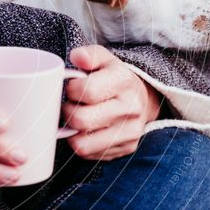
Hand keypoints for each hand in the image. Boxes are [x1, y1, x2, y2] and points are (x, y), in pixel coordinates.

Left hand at [62, 45, 162, 160]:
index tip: (72, 89)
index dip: (71, 91)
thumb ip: (88, 55)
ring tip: (76, 119)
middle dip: (68, 112)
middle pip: (82, 120)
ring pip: (83, 144)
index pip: (87, 91)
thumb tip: (77, 57)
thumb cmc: (113, 78)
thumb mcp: (103, 60)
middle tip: (70, 106)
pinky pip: (90, 154)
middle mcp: (131, 107)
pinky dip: (82, 143)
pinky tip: (86, 131)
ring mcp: (130, 131)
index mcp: (123, 80)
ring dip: (72, 132)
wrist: (142, 98)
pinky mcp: (126, 148)